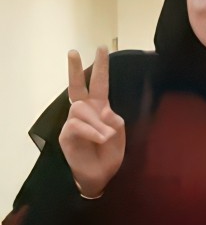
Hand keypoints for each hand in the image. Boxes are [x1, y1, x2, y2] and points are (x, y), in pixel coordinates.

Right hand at [58, 48, 124, 198]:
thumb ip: (114, 120)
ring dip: (97, 124)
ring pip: (81, 110)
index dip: (100, 68)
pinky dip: (92, 132)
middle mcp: (84, 112)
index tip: (101, 48)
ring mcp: (73, 122)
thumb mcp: (119, 134)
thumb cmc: (109, 154)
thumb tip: (103, 111)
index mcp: (100, 110)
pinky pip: (77, 125)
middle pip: (77, 87)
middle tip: (74, 51)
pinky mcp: (66, 135)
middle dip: (75, 69)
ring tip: (105, 138)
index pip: (99, 85)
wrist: (99, 176)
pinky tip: (100, 139)